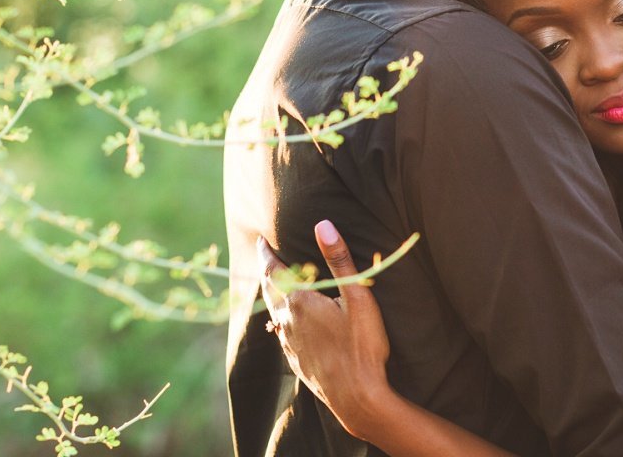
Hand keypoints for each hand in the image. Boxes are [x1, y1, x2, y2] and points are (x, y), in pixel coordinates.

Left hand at [257, 220, 394, 441]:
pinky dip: (280, 319)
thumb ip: (340, 260)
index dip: (265, 254)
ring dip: (272, 295)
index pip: (274, 270)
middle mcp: (288, 321)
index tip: (260, 241)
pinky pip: (281, 334)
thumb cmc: (361, 346)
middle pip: (269, 290)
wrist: (357, 398)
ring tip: (275, 285)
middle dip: (266, 271)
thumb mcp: (357, 297)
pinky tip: (286, 323)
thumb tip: (322, 225)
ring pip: (273, 313)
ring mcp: (290, 344)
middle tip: (264, 257)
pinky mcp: (296, 361)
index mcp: (299, 302)